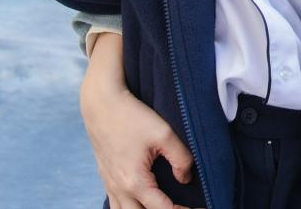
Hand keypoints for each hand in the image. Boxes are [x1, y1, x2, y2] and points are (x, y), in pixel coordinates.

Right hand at [80, 33, 194, 208]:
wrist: (101, 103)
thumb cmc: (132, 116)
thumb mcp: (164, 134)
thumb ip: (181, 159)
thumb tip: (185, 179)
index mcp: (135, 182)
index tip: (199, 206)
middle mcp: (119, 189)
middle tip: (181, 206)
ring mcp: (109, 184)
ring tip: (162, 204)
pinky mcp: (106, 176)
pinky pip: (116, 203)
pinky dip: (129, 207)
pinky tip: (141, 200)